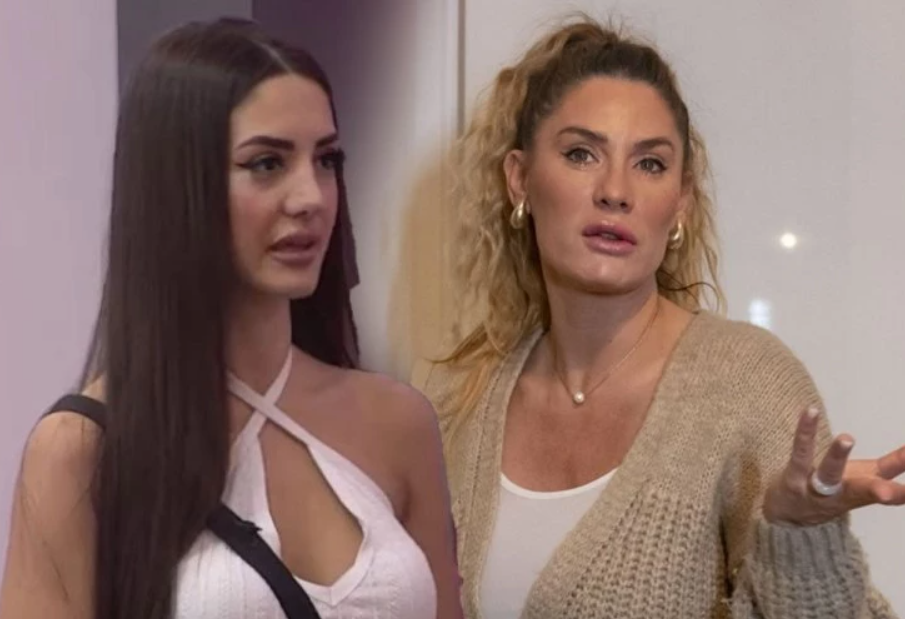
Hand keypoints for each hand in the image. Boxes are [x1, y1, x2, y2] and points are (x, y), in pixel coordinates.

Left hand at [763, 407, 904, 525]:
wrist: (786, 515)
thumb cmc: (830, 492)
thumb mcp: (864, 480)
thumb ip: (892, 465)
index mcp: (862, 493)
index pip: (888, 491)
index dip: (901, 493)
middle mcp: (842, 494)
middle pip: (862, 491)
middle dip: (878, 491)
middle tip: (888, 492)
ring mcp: (816, 487)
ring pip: (829, 472)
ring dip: (838, 456)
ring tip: (846, 439)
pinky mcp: (793, 476)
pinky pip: (800, 452)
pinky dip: (806, 432)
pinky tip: (811, 412)